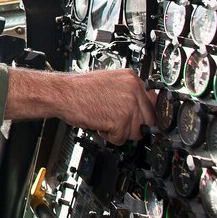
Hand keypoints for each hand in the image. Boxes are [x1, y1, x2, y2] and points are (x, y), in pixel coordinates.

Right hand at [5, 68, 156, 144]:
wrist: (62, 94)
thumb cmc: (79, 89)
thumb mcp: (109, 82)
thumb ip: (127, 92)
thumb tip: (141, 107)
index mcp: (132, 78)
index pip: (154, 102)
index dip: (144, 114)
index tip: (142, 120)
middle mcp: (134, 89)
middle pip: (149, 120)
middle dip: (134, 125)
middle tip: (117, 122)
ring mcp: (129, 104)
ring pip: (136, 131)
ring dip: (120, 132)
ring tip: (104, 120)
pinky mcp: (121, 120)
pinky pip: (122, 138)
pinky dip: (109, 137)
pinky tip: (99, 124)